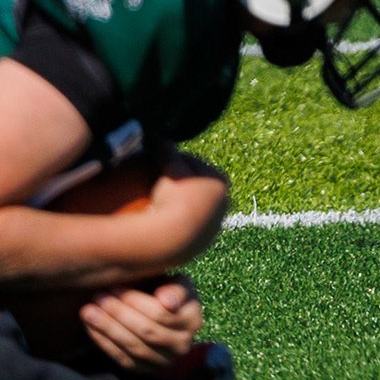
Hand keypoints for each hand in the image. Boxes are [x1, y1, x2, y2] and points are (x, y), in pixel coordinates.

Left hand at [74, 279, 207, 374]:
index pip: (161, 314)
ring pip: (134, 347)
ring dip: (108, 328)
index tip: (114, 287)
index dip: (135, 302)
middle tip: (97, 297)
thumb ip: (175, 289)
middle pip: (147, 331)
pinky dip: (104, 343)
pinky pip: (123, 359)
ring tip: (89, 311)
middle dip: (119, 314)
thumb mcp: (176, 284)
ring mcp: (164, 361)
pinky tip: (91, 327)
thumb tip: (167, 302)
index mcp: (193, 320)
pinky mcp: (145, 371)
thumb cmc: (165, 293)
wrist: (161, 317)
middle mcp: (182, 345)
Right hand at [139, 152, 232, 267]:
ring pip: (194, 208)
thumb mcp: (171, 167)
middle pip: (197, 186)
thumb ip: (166, 149)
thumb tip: (157, 135)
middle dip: (180, 183)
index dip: (175, 162)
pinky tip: (161, 221)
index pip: (195, 165)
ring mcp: (213, 225)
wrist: (175, 235)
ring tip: (156, 201)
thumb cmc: (175, 195)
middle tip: (156, 181)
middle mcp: (223, 203)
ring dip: (179, 204)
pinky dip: (176, 222)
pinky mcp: (201, 244)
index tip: (158, 162)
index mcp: (220, 181)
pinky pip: (185, 227)